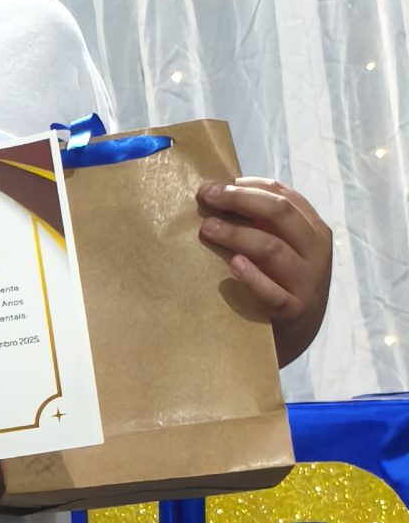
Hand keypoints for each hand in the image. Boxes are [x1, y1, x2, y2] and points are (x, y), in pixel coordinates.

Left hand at [197, 177, 332, 366]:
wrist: (294, 336)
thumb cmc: (280, 283)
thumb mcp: (283, 248)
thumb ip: (263, 224)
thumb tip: (217, 191)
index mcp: (313, 230)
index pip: (284, 196)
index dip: (248, 186)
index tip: (214, 185)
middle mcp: (316, 252)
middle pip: (280, 213)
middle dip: (240, 200)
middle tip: (206, 197)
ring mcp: (308, 283)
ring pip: (272, 248)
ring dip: (236, 235)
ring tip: (207, 229)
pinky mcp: (293, 312)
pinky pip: (272, 292)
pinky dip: (252, 277)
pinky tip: (232, 265)